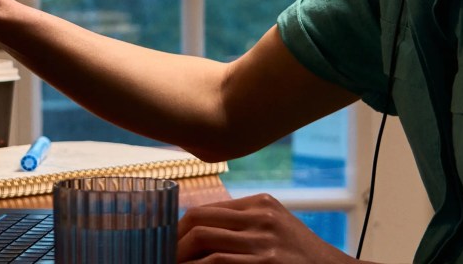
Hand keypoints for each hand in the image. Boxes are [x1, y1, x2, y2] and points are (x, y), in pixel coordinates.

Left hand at [177, 194, 356, 262]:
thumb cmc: (303, 258)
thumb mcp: (276, 230)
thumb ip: (242, 226)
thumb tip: (196, 234)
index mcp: (261, 204)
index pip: (206, 209)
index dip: (179, 227)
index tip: (165, 242)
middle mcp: (261, 216)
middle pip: (198, 220)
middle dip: (173, 240)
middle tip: (160, 256)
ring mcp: (264, 240)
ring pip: (203, 240)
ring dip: (179, 256)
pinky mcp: (267, 263)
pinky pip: (218, 263)